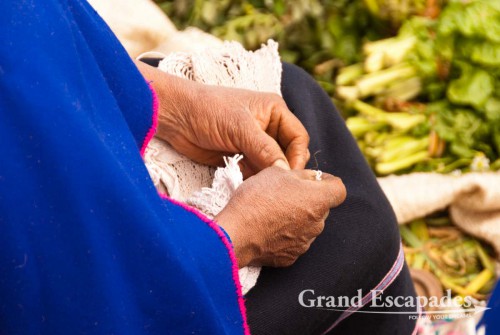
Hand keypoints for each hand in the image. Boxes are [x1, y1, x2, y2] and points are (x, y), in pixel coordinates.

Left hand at [136, 62, 309, 175]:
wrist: (176, 117)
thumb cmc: (208, 111)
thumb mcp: (240, 127)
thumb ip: (265, 150)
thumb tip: (285, 172)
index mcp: (275, 112)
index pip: (298, 137)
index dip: (298, 157)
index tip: (291, 177)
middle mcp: (269, 128)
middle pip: (288, 154)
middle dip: (284, 170)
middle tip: (280, 188)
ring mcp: (255, 145)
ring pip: (272, 167)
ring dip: (269, 178)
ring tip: (266, 192)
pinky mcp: (241, 158)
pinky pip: (256, 174)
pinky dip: (256, 182)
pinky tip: (253, 191)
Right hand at [215, 167, 345, 267]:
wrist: (236, 234)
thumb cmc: (257, 199)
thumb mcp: (276, 172)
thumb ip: (300, 174)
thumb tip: (309, 178)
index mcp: (318, 200)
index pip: (339, 189)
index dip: (328, 182)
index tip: (314, 180)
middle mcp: (317, 224)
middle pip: (321, 208)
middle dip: (308, 199)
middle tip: (286, 193)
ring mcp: (305, 243)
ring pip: (308, 225)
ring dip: (297, 217)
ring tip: (272, 212)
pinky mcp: (291, 257)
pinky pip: (294, 241)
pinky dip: (285, 235)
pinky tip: (268, 229)